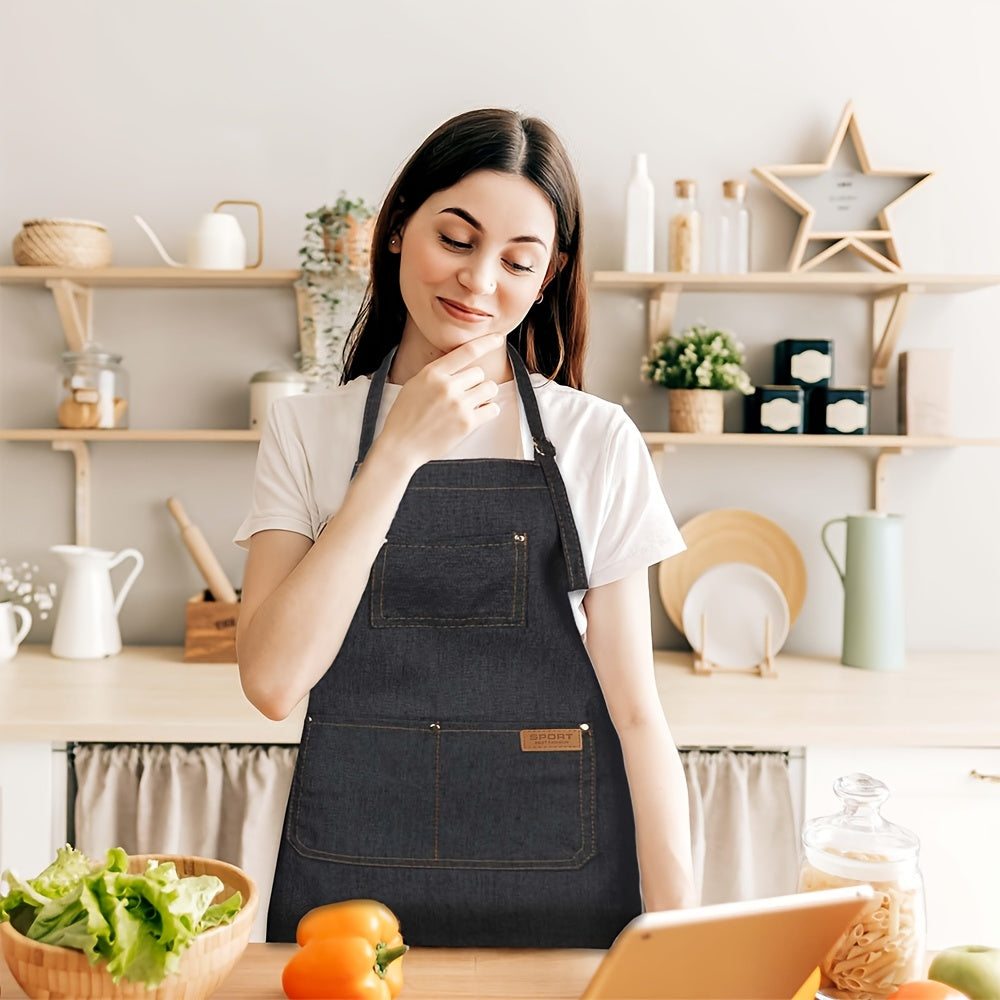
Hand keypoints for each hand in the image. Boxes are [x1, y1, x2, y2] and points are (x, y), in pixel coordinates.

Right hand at [377, 333, 505, 469]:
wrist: (401, 446)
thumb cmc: (405, 417)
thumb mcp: (415, 385)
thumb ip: (437, 374)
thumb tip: (459, 366)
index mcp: (432, 373)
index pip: (466, 351)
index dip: (486, 342)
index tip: (499, 338)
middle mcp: (447, 386)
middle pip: (479, 373)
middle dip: (474, 383)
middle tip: (462, 396)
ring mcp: (458, 405)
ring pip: (490, 388)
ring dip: (483, 396)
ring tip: (469, 405)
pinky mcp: (467, 423)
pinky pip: (493, 409)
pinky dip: (488, 411)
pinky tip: (475, 416)